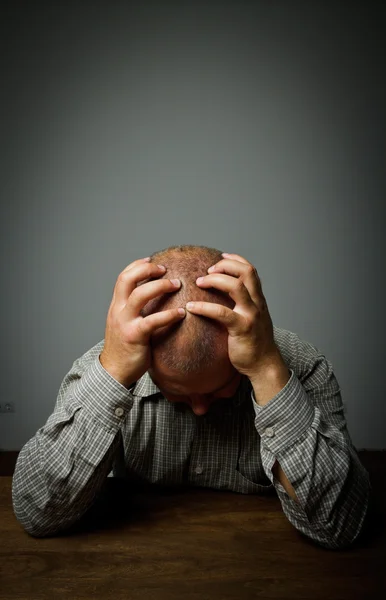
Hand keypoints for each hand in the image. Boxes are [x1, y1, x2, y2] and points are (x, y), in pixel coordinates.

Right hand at [100, 257, 184, 387]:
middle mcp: (118, 310)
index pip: (123, 277)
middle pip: (127, 279)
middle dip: (147, 270)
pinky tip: (181, 313)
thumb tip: (155, 297)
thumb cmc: (125, 347)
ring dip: (160, 286)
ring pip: (139, 295)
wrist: (114, 371)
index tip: (152, 260)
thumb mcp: (125, 322)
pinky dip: (168, 314)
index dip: (137, 265)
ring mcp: (125, 322)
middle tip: (166, 269)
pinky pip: (152, 321)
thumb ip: (135, 309)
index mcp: (116, 305)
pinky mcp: (134, 336)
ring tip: (177, 284)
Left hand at [186, 252, 282, 380]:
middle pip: (246, 272)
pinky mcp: (242, 328)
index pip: (250, 270)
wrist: (263, 365)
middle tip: (207, 271)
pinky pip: (222, 313)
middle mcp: (257, 303)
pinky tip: (192, 307)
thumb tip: (222, 294)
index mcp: (258, 299)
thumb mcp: (251, 318)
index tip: (220, 256)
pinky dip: (204, 307)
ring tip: (199, 282)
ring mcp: (251, 315)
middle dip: (225, 266)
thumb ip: (242, 305)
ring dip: (215, 280)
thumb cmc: (253, 342)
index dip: (236, 259)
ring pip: (236, 287)